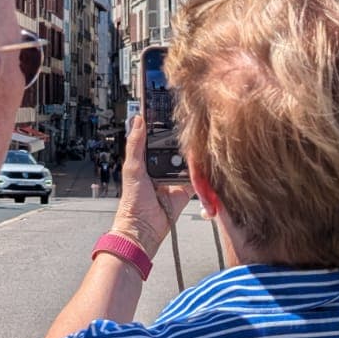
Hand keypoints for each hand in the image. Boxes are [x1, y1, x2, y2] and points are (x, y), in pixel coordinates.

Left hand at [110, 116, 192, 259]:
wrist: (144, 228)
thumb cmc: (133, 201)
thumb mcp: (132, 168)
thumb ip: (136, 145)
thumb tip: (137, 120)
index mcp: (147, 160)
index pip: (156, 138)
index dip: (161, 126)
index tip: (168, 109)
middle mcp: (162, 167)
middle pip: (175, 147)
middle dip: (182, 138)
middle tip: (192, 121)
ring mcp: (175, 177)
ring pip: (187, 160)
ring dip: (192, 153)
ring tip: (201, 137)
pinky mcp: (186, 189)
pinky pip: (197, 177)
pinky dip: (201, 171)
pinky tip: (206, 159)